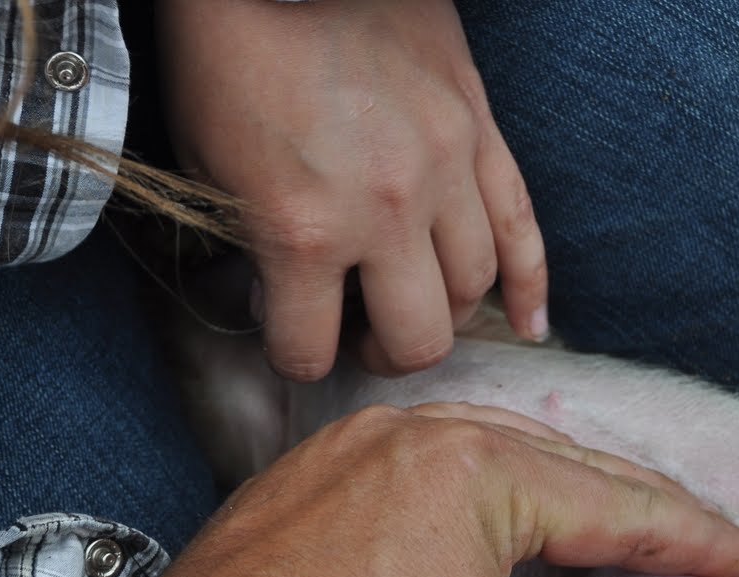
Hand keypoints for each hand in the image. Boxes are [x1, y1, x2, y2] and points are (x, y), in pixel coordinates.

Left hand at [123, 403, 738, 576]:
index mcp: (478, 478)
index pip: (616, 507)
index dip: (688, 539)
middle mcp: (417, 438)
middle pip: (558, 463)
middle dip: (632, 507)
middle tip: (692, 541)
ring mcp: (351, 451)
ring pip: (483, 451)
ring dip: (550, 487)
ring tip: (602, 524)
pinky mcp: (302, 480)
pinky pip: (415, 463)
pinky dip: (470, 488)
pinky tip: (482, 519)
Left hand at [159, 0, 547, 379]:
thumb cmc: (229, 57)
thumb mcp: (206, 166)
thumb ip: (250, 244)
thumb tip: (281, 298)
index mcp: (302, 230)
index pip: (309, 350)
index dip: (295, 356)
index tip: (292, 339)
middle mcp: (385, 213)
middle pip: (417, 337)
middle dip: (383, 352)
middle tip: (362, 336)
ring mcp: (444, 171)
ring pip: (473, 290)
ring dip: (443, 315)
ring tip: (415, 310)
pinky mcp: (480, 131)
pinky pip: (523, 227)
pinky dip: (531, 287)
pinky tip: (530, 324)